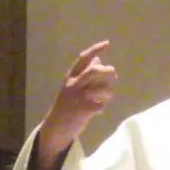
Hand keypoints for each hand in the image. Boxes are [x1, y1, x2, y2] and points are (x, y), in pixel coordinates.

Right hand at [36, 40, 117, 169]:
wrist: (56, 126)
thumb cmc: (68, 104)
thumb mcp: (73, 86)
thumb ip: (84, 74)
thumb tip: (99, 59)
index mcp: (70, 77)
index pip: (83, 59)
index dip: (96, 50)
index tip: (107, 43)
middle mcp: (73, 85)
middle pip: (95, 71)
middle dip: (108, 72)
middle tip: (113, 75)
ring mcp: (78, 98)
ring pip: (103, 89)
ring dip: (108, 93)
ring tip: (104, 99)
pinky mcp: (83, 111)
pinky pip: (101, 105)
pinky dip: (102, 107)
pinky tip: (98, 110)